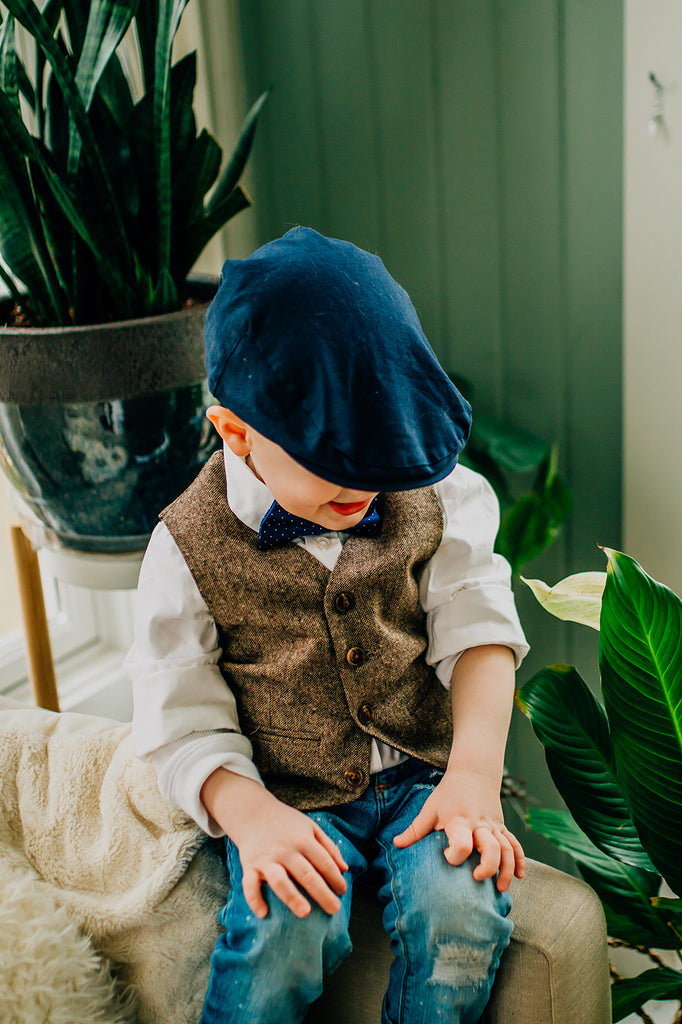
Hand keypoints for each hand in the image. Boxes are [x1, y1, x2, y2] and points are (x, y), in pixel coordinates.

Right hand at [201, 769, 347, 917]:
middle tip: (334, 910)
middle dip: (322, 893)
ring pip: (280, 880)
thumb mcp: (310, 827)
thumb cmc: (286, 823)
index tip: (343, 891)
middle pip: (306, 874)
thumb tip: (345, 869)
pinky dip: (254, 899)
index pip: (323, 861)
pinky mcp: (249, 865)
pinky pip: (249, 884)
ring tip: (305, 913)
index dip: (335, 877)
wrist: (252, 812)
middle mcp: (285, 850)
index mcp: (303, 839)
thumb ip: (328, 846)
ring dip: (292, 897)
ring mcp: (266, 859)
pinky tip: (263, 913)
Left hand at [392, 768, 524, 891]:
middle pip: (492, 848)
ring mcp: (493, 826)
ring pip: (507, 849)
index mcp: (459, 821)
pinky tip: (520, 876)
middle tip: (477, 878)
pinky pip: (515, 844)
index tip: (448, 858)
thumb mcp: (430, 808)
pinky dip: (520, 860)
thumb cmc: (448, 793)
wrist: (473, 772)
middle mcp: (479, 825)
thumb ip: (415, 829)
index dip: (456, 854)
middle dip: (488, 867)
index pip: (462, 843)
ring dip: (507, 869)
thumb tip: (395, 844)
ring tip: (500, 888)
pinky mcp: (501, 826)